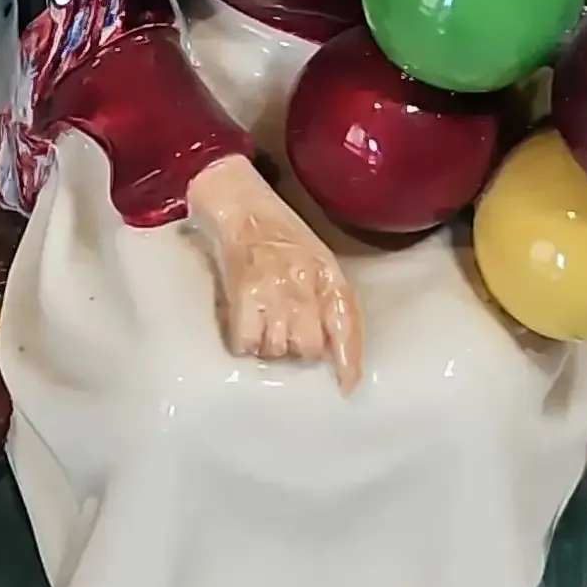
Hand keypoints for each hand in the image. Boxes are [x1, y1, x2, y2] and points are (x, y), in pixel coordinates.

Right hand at [185, 155, 363, 391]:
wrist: (238, 200)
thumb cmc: (276, 229)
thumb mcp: (316, 256)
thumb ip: (325, 294)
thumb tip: (328, 342)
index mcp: (327, 272)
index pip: (346, 324)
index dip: (348, 360)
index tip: (346, 386)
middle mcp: (304, 282)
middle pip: (308, 346)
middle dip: (298, 351)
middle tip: (285, 336)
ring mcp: (274, 287)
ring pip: (278, 347)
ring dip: (270, 346)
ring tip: (262, 328)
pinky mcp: (243, 290)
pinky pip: (247, 340)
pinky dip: (244, 342)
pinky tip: (243, 329)